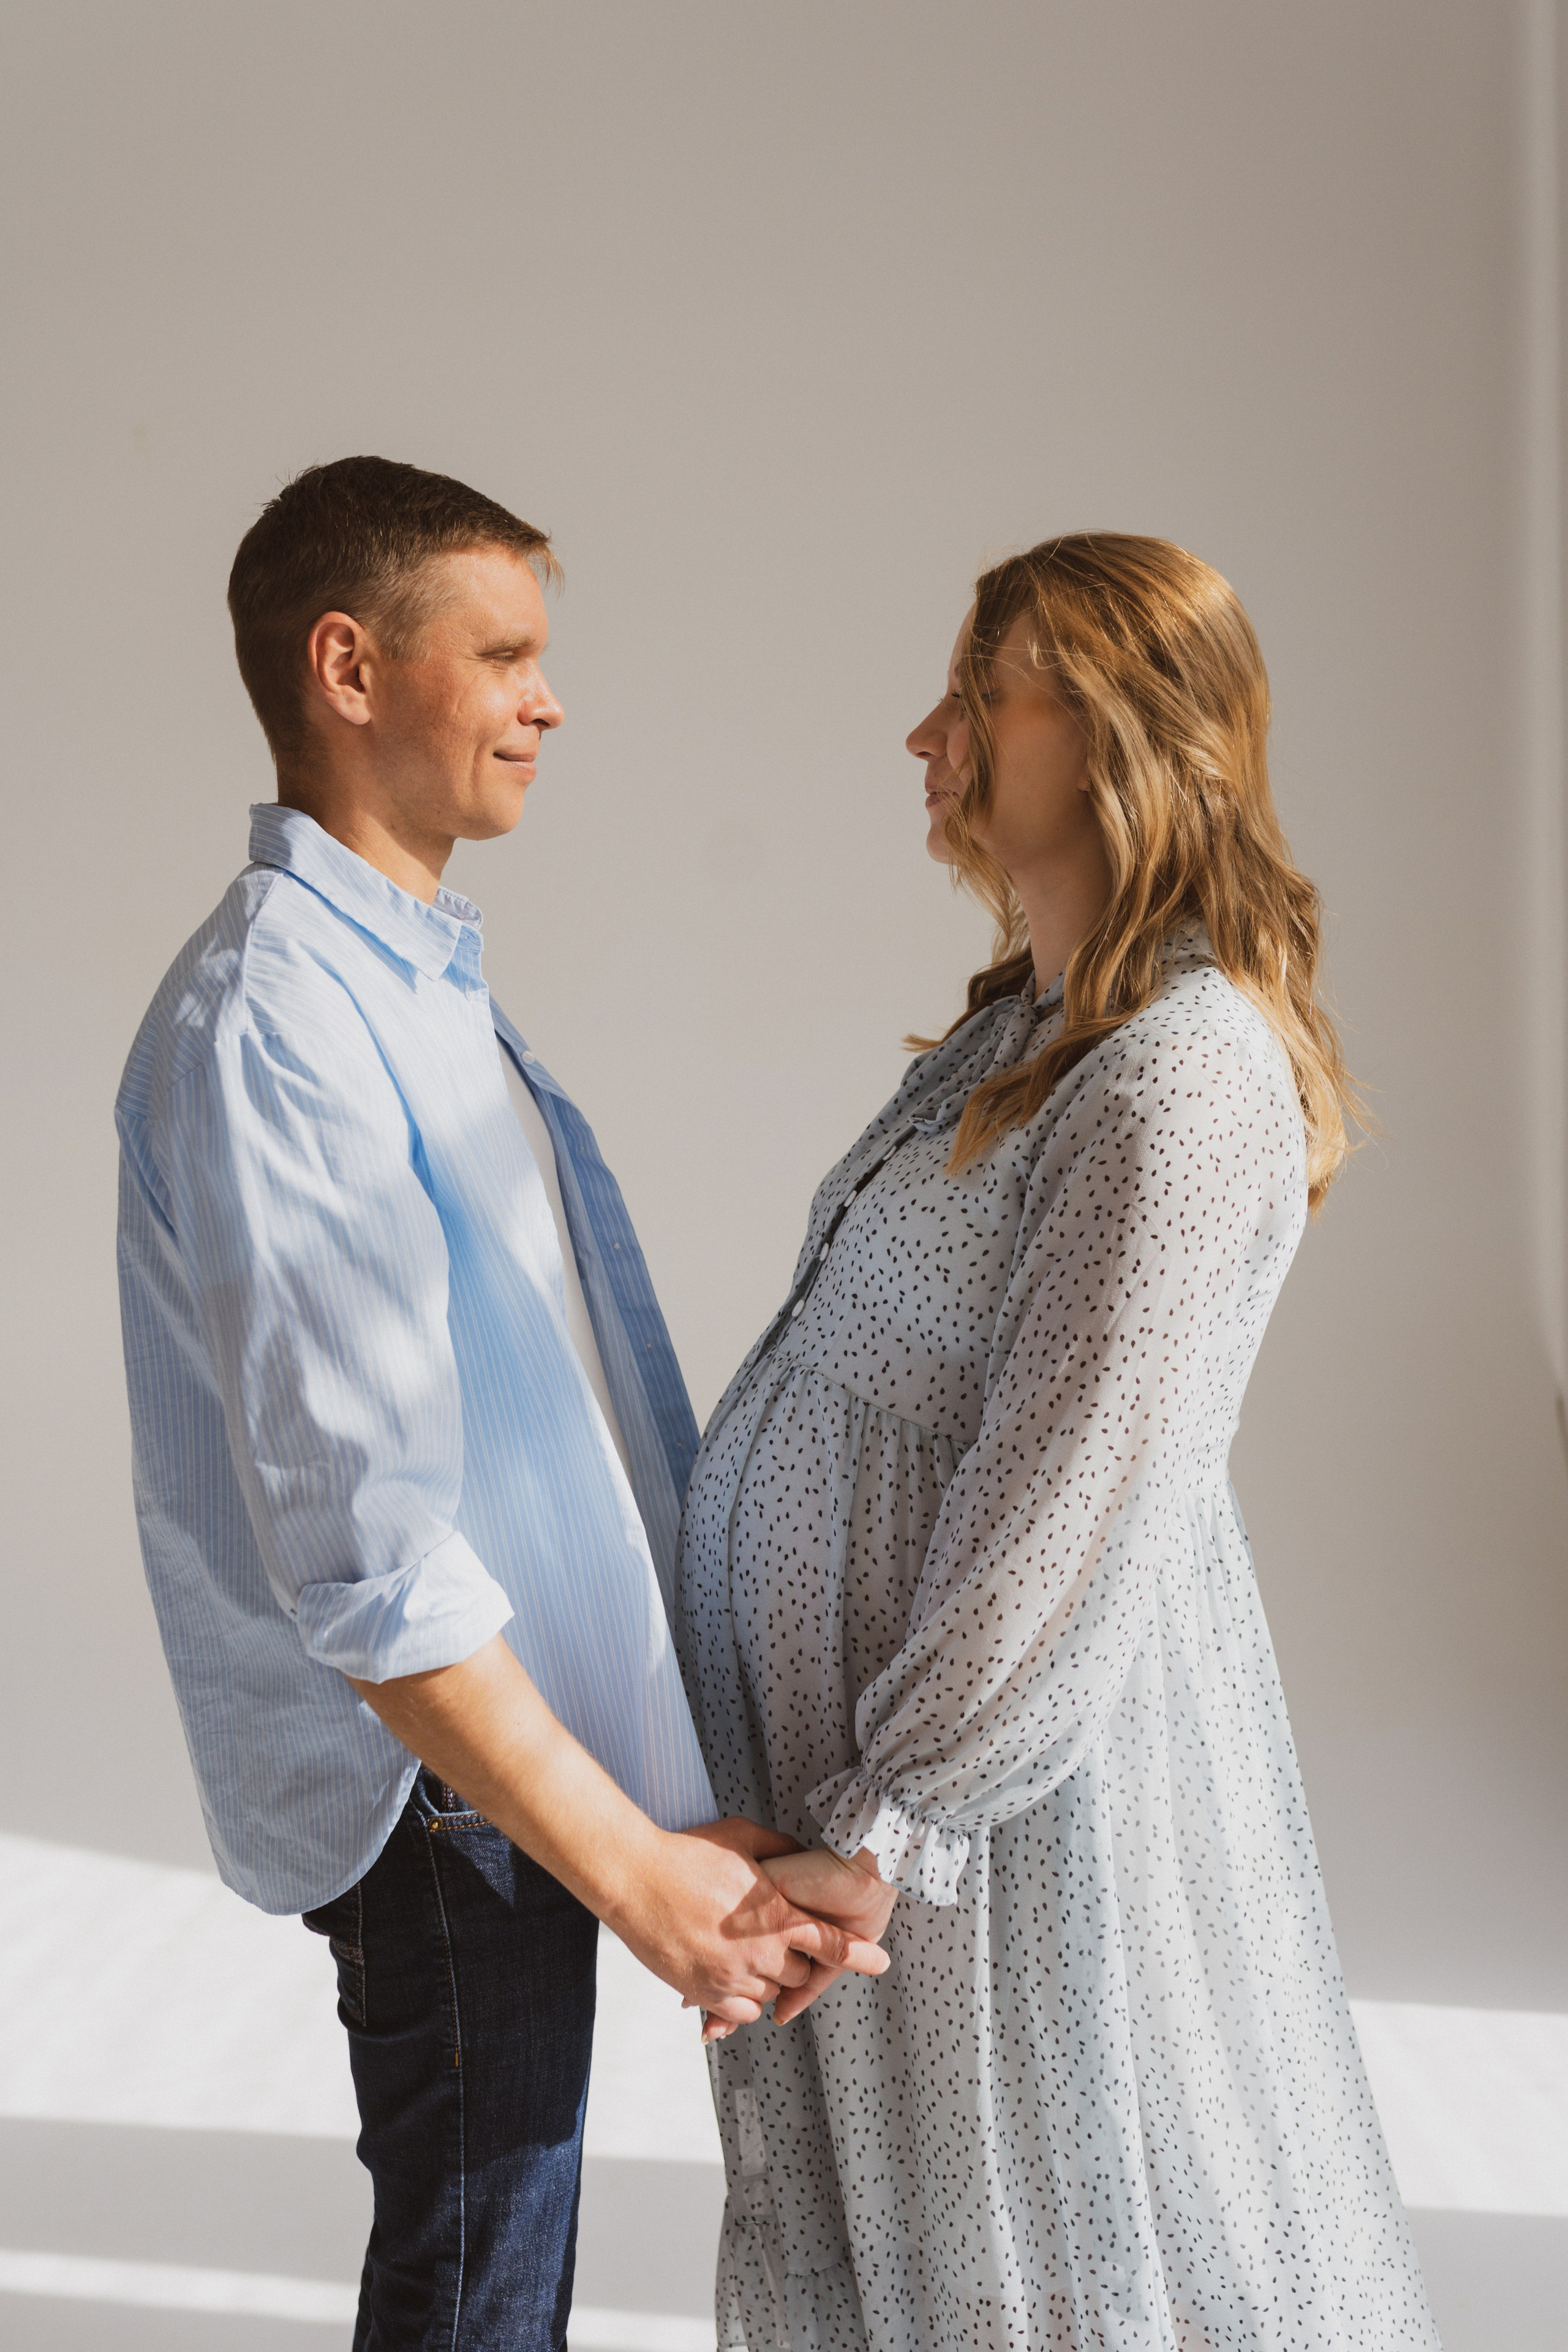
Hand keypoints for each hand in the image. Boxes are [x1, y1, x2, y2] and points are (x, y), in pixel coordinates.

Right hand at [611, 1817, 892, 2028]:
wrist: (637, 1877)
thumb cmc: (689, 1853)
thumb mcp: (743, 1836)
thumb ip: (780, 1850)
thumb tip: (798, 1854)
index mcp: (776, 1914)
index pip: (831, 1943)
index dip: (858, 1955)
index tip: (880, 1962)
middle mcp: (761, 1952)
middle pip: (800, 1973)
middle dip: (795, 1958)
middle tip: (775, 1939)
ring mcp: (733, 1976)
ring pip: (771, 1994)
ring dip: (768, 1978)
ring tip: (747, 1953)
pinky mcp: (705, 1991)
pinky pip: (741, 2012)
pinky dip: (745, 2001)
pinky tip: (734, 1979)